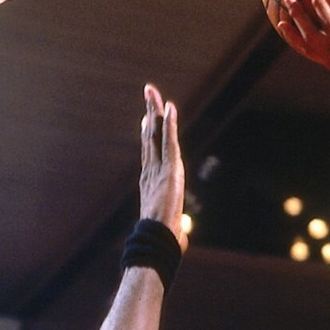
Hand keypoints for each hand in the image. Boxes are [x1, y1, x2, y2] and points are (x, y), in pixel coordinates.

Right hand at [138, 82, 184, 239]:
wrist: (157, 238)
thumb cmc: (163, 238)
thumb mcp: (171, 227)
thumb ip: (176, 226)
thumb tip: (181, 238)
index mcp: (150, 181)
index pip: (150, 151)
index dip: (150, 133)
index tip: (148, 118)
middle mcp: (151, 170)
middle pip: (150, 135)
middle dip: (149, 113)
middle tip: (148, 93)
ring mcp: (158, 168)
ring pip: (156, 133)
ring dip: (155, 110)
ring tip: (152, 91)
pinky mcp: (170, 169)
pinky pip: (169, 141)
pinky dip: (170, 124)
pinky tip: (169, 108)